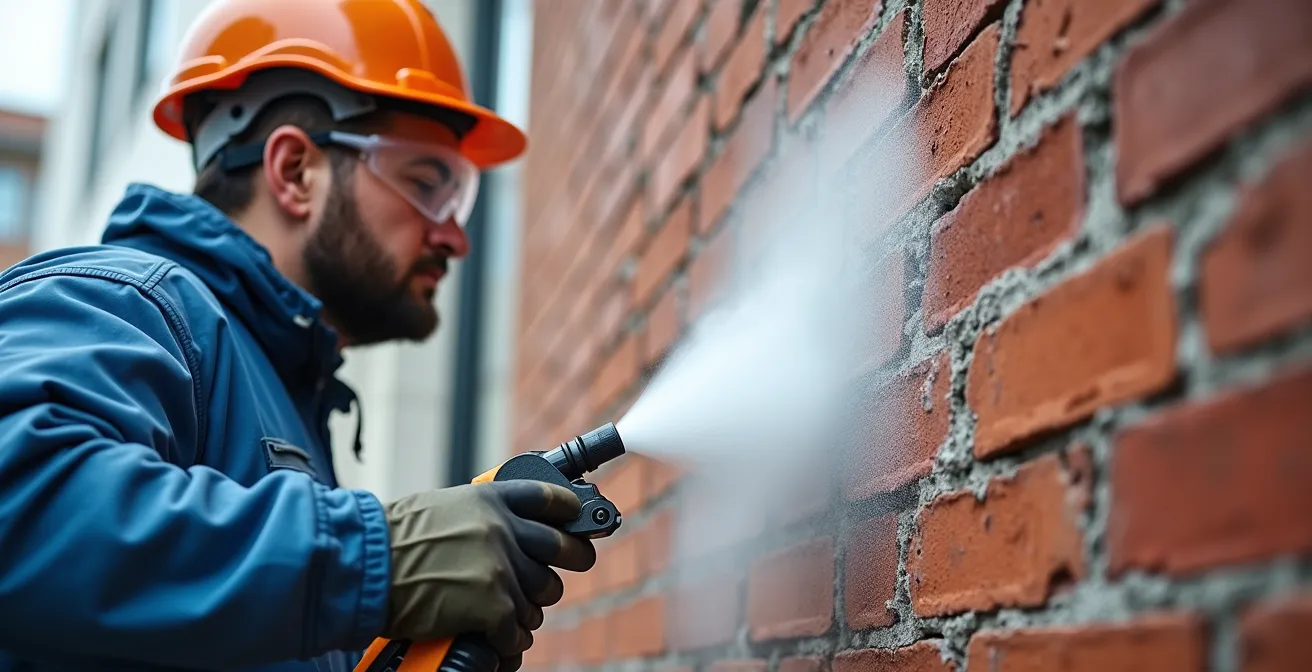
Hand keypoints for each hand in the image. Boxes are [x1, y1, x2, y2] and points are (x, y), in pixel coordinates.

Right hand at [380, 480, 596, 668]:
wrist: (365, 565)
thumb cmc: (393, 540)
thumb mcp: (443, 509)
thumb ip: (482, 517)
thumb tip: (509, 534)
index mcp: (491, 498)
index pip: (553, 499)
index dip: (572, 513)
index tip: (578, 525)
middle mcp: (503, 528)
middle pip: (564, 549)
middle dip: (570, 563)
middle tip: (553, 576)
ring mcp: (501, 566)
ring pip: (543, 595)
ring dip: (526, 608)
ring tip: (503, 612)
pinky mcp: (493, 605)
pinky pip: (518, 630)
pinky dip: (506, 641)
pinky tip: (493, 639)